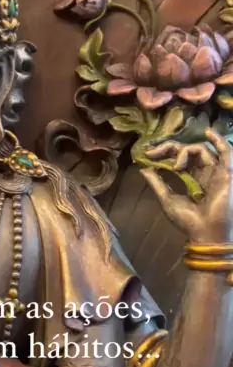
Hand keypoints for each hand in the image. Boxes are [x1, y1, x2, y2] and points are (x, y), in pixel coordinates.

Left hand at [142, 128, 232, 242]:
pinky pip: (226, 151)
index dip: (164, 153)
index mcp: (195, 180)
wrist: (206, 234)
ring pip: (200, 150)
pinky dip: (218, 140)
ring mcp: (217, 171)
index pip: (179, 159)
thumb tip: (143, 169)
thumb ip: (157, 183)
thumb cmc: (189, 222)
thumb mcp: (168, 200)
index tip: (147, 154)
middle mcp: (206, 173)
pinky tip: (208, 131)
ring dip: (184, 151)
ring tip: (176, 166)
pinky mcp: (226, 172)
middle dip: (169, 148)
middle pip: (188, 151)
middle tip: (153, 152)